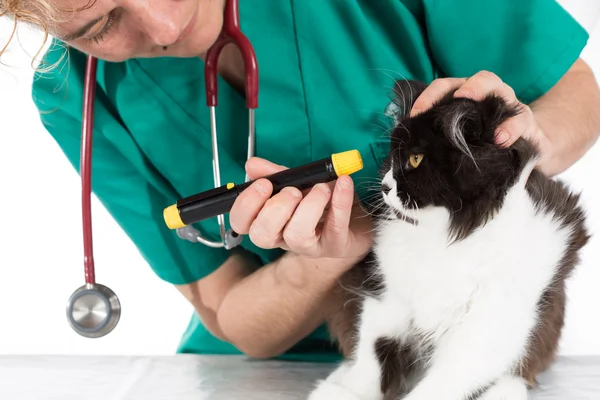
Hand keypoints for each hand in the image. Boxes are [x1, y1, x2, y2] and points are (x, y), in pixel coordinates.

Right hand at [229, 157, 372, 261]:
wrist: (359, 217)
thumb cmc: (323, 201)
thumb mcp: (299, 183)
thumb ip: (277, 174)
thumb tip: (252, 165)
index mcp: (270, 222)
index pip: (242, 223)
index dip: (246, 205)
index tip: (263, 184)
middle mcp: (284, 238)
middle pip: (262, 236)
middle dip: (273, 209)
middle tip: (292, 191)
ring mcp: (310, 246)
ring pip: (296, 237)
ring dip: (308, 207)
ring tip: (321, 188)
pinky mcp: (336, 246)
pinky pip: (335, 228)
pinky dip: (340, 202)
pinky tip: (343, 183)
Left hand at [410, 71, 552, 165]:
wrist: (521, 150)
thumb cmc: (480, 140)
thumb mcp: (458, 136)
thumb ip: (437, 136)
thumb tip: (410, 150)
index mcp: (467, 94)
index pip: (446, 86)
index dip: (430, 97)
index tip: (415, 115)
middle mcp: (491, 95)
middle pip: (483, 80)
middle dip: (471, 88)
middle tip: (462, 97)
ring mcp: (512, 108)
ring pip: (507, 97)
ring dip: (498, 110)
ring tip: (491, 131)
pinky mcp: (529, 126)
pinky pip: (522, 123)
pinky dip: (512, 130)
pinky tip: (501, 141)